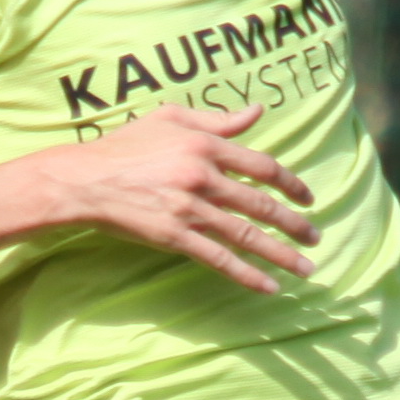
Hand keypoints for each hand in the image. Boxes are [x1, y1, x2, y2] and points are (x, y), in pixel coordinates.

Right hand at [42, 104, 318, 293]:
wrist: (83, 180)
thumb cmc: (123, 146)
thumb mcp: (170, 118)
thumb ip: (216, 119)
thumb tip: (256, 112)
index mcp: (205, 145)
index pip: (262, 166)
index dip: (291, 183)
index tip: (308, 198)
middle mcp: (203, 177)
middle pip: (261, 205)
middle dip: (294, 223)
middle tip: (316, 236)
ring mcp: (190, 209)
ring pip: (247, 235)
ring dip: (281, 253)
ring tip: (306, 267)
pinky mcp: (174, 236)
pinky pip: (219, 259)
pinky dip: (247, 274)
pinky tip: (269, 286)